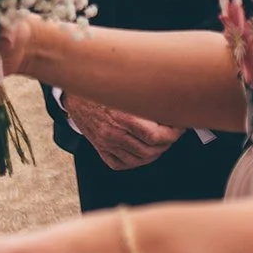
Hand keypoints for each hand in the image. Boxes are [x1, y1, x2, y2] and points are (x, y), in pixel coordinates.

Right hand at [63, 96, 181, 171]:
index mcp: (120, 116)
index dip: (172, 134)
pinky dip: (136, 161)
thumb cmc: (102, 88)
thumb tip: (171, 105)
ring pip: (139, 159)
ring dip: (154, 153)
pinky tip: (142, 151)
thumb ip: (148, 98)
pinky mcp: (100, 148)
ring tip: (159, 142)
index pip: (155, 136)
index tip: (177, 126)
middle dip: (166, 143)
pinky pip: (121, 164)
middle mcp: (111, 132)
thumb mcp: (126, 88)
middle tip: (171, 133)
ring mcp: (105, 142)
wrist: (75, 93)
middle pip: (150, 150)